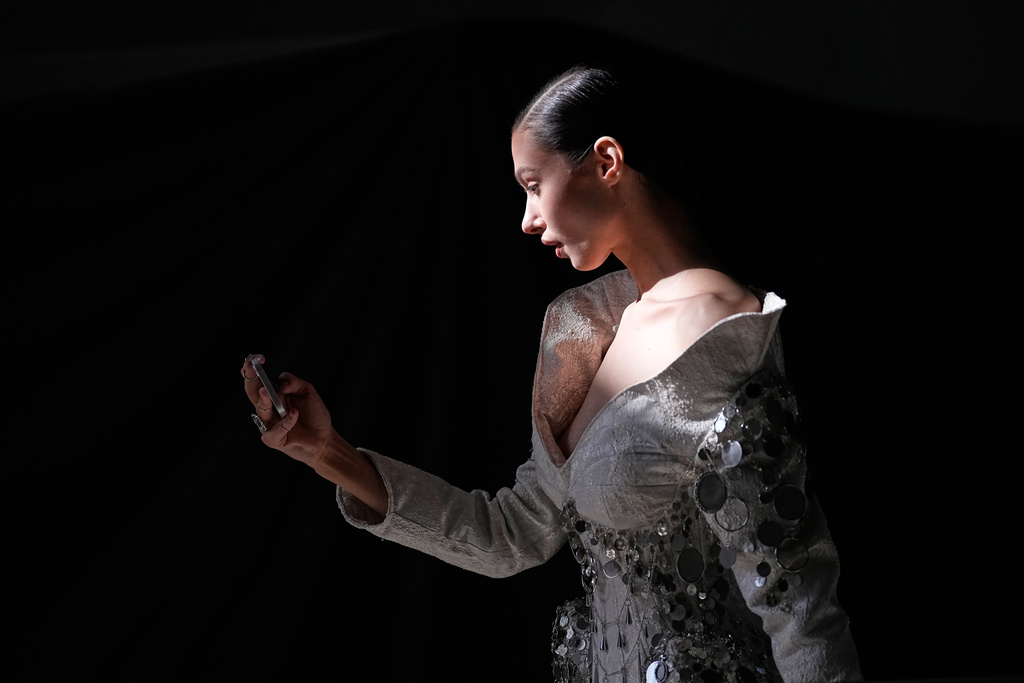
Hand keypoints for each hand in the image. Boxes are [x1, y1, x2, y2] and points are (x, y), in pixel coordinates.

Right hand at [241, 354, 333, 468]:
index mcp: (273, 396)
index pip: (258, 381)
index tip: (256, 357)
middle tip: (250, 367)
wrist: (324, 438)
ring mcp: (268, 424)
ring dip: (264, 399)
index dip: (253, 369)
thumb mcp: (307, 391)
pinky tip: (295, 414)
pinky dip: (285, 422)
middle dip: (250, 379)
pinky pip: (274, 430)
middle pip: (253, 393)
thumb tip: (281, 384)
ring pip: (260, 410)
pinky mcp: (273, 439)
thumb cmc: (314, 415)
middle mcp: (268, 409)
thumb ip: (294, 382)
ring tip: (268, 391)